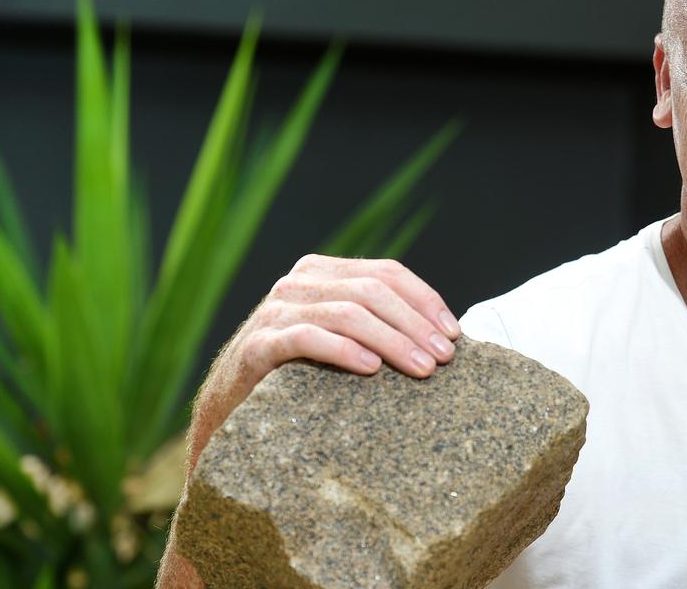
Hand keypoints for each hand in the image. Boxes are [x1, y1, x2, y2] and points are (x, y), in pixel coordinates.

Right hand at [162, 254, 460, 587]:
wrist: (232, 414)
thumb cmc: (302, 378)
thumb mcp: (343, 341)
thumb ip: (378, 324)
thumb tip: (447, 334)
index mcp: (323, 272)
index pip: (387, 272)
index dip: (426, 300)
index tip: (454, 335)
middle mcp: (298, 283)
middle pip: (372, 291)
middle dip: (415, 324)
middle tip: (443, 359)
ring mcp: (276, 311)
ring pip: (348, 312)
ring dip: (392, 340)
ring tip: (421, 369)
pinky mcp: (258, 345)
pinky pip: (307, 338)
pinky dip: (344, 350)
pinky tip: (371, 369)